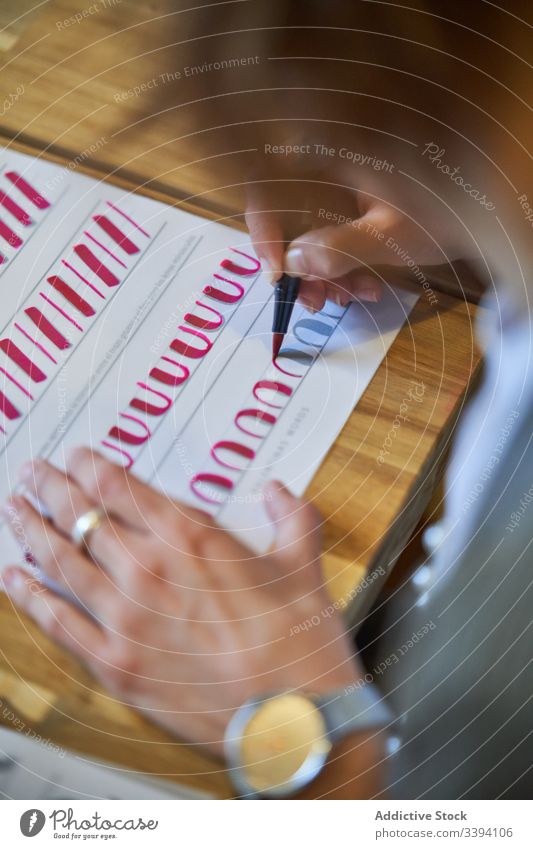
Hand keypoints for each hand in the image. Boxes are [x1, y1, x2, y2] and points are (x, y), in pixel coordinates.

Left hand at [2, 449, 357, 756]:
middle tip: (35, 474)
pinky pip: (58, 622)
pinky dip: (31, 597)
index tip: (76, 458)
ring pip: (61, 562)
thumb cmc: (299, 641)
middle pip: (81, 517)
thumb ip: (291, 516)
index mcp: (189, 537)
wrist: (291, 715)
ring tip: (15, 510)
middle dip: (52, 488)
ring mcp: (124, 618)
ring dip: (32, 530)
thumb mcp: (303, 564)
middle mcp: (147, 569)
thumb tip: (280, 493)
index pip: (120, 487)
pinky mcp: (115, 664)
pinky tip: (16, 579)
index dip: (89, 466)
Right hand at [246, 182, 469, 312]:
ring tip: (349, 298)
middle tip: (314, 302)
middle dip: (300, 265)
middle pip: (287, 214)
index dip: (264, 230)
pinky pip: (328, 234)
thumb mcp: (390, 235)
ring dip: (321, 271)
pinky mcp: (348, 201)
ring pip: (307, 229)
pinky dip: (340, 263)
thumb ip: (337, 249)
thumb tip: (292, 264)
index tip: (279, 273)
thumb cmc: (445, 207)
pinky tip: (364, 286)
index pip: (269, 183)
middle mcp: (326, 161)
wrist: (486, 205)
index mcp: (331, 150)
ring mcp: (337, 182)